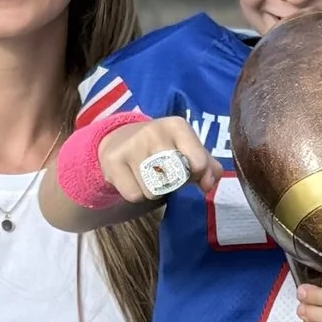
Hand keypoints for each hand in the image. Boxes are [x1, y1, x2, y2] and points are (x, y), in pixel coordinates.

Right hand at [101, 115, 218, 202]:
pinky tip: (132, 179)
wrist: (119, 139)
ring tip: (148, 175)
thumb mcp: (188, 149)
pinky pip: (134, 195)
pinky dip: (136, 193)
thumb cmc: (162, 148)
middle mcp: (154, 132)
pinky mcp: (113, 161)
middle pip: (176, 179)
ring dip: (154, 190)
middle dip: (174, 183)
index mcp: (177, 126)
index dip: (196, 174)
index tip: (189, 169)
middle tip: (165, 173)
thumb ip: (207, 166)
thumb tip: (208, 184)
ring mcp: (132, 146)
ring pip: (154, 190)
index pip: (198, 163)